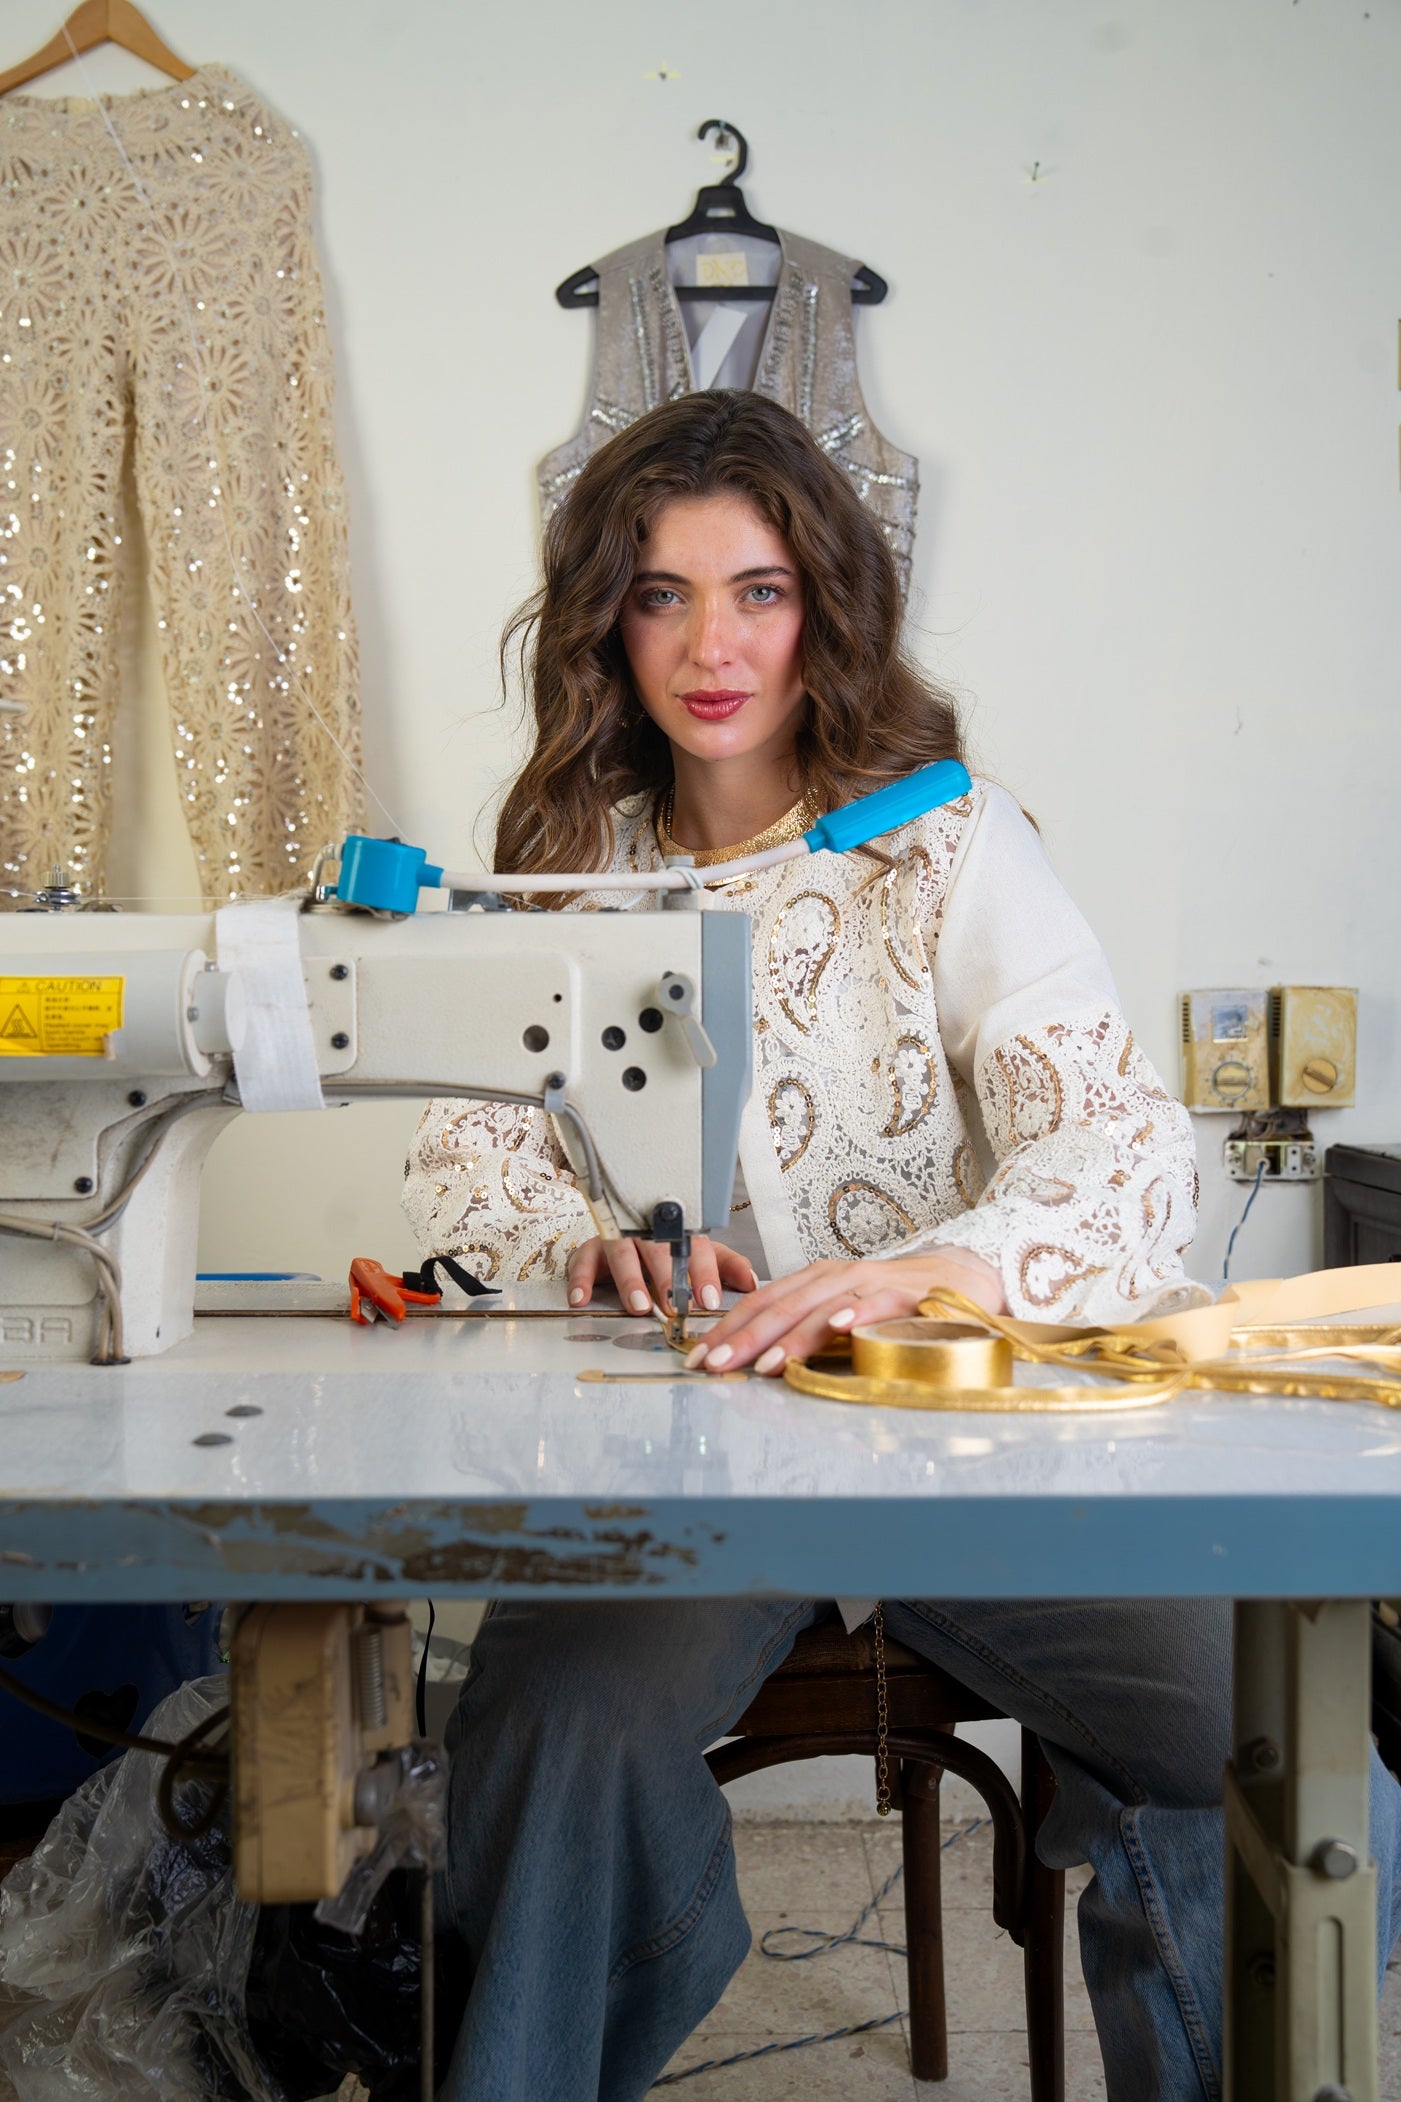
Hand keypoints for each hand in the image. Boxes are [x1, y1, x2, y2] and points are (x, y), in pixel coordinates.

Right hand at [566, 1234, 757, 1316]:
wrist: (623, 1226)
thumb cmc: (668, 1249)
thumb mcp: (701, 1254)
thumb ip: (726, 1267)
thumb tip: (753, 1282)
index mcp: (678, 1233)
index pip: (694, 1248)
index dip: (703, 1274)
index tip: (709, 1299)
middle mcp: (648, 1233)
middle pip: (658, 1249)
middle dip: (667, 1277)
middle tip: (673, 1303)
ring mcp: (618, 1239)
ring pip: (622, 1253)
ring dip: (630, 1279)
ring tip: (639, 1305)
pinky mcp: (590, 1250)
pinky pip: (582, 1261)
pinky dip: (580, 1279)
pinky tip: (581, 1298)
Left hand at [684, 1248, 1005, 1374]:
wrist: (961, 1276)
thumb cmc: (894, 1300)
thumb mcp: (840, 1308)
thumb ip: (805, 1327)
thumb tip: (755, 1355)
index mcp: (815, 1280)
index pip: (761, 1301)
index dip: (728, 1327)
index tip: (699, 1357)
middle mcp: (836, 1276)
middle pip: (781, 1305)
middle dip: (744, 1336)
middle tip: (715, 1364)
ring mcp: (870, 1283)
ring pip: (821, 1307)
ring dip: (790, 1336)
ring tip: (762, 1363)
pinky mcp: (907, 1296)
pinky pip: (876, 1304)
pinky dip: (856, 1314)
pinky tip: (838, 1328)